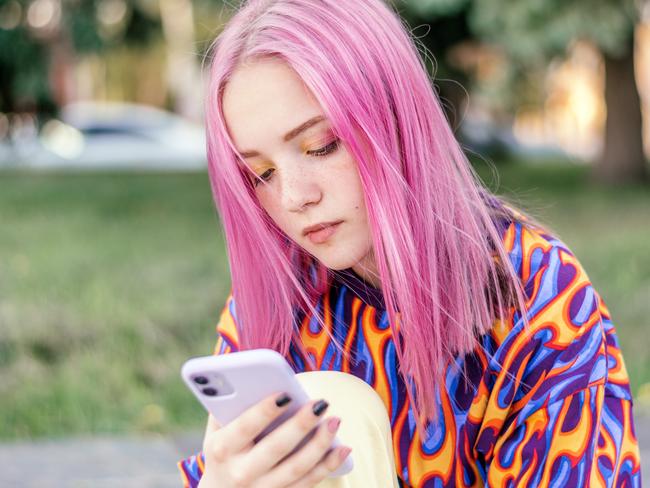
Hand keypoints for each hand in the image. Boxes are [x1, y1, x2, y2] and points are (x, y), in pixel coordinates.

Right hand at [198, 392, 351, 487]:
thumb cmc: (223, 449)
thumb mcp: (216, 429)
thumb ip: (228, 405)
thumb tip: (253, 377)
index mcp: (222, 449)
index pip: (245, 427)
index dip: (265, 410)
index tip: (286, 394)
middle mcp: (241, 472)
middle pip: (275, 448)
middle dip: (300, 424)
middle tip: (321, 403)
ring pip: (296, 468)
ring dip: (319, 444)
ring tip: (335, 421)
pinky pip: (308, 482)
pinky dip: (328, 465)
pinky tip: (344, 447)